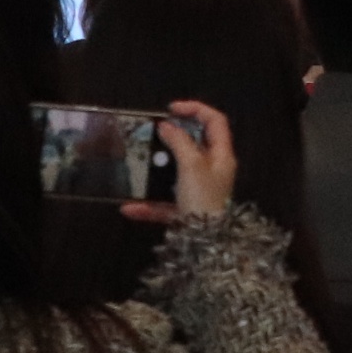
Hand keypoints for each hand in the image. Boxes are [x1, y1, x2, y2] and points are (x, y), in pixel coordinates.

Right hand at [120, 100, 238, 222]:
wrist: (206, 243)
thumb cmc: (203, 198)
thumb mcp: (192, 165)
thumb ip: (180, 142)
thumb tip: (167, 126)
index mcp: (221, 155)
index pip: (215, 121)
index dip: (195, 109)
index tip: (171, 109)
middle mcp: (212, 171)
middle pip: (193, 146)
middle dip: (171, 140)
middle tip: (151, 135)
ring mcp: (198, 191)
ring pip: (175, 174)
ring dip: (155, 172)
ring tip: (137, 167)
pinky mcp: (185, 211)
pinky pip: (164, 203)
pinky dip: (148, 204)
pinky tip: (129, 207)